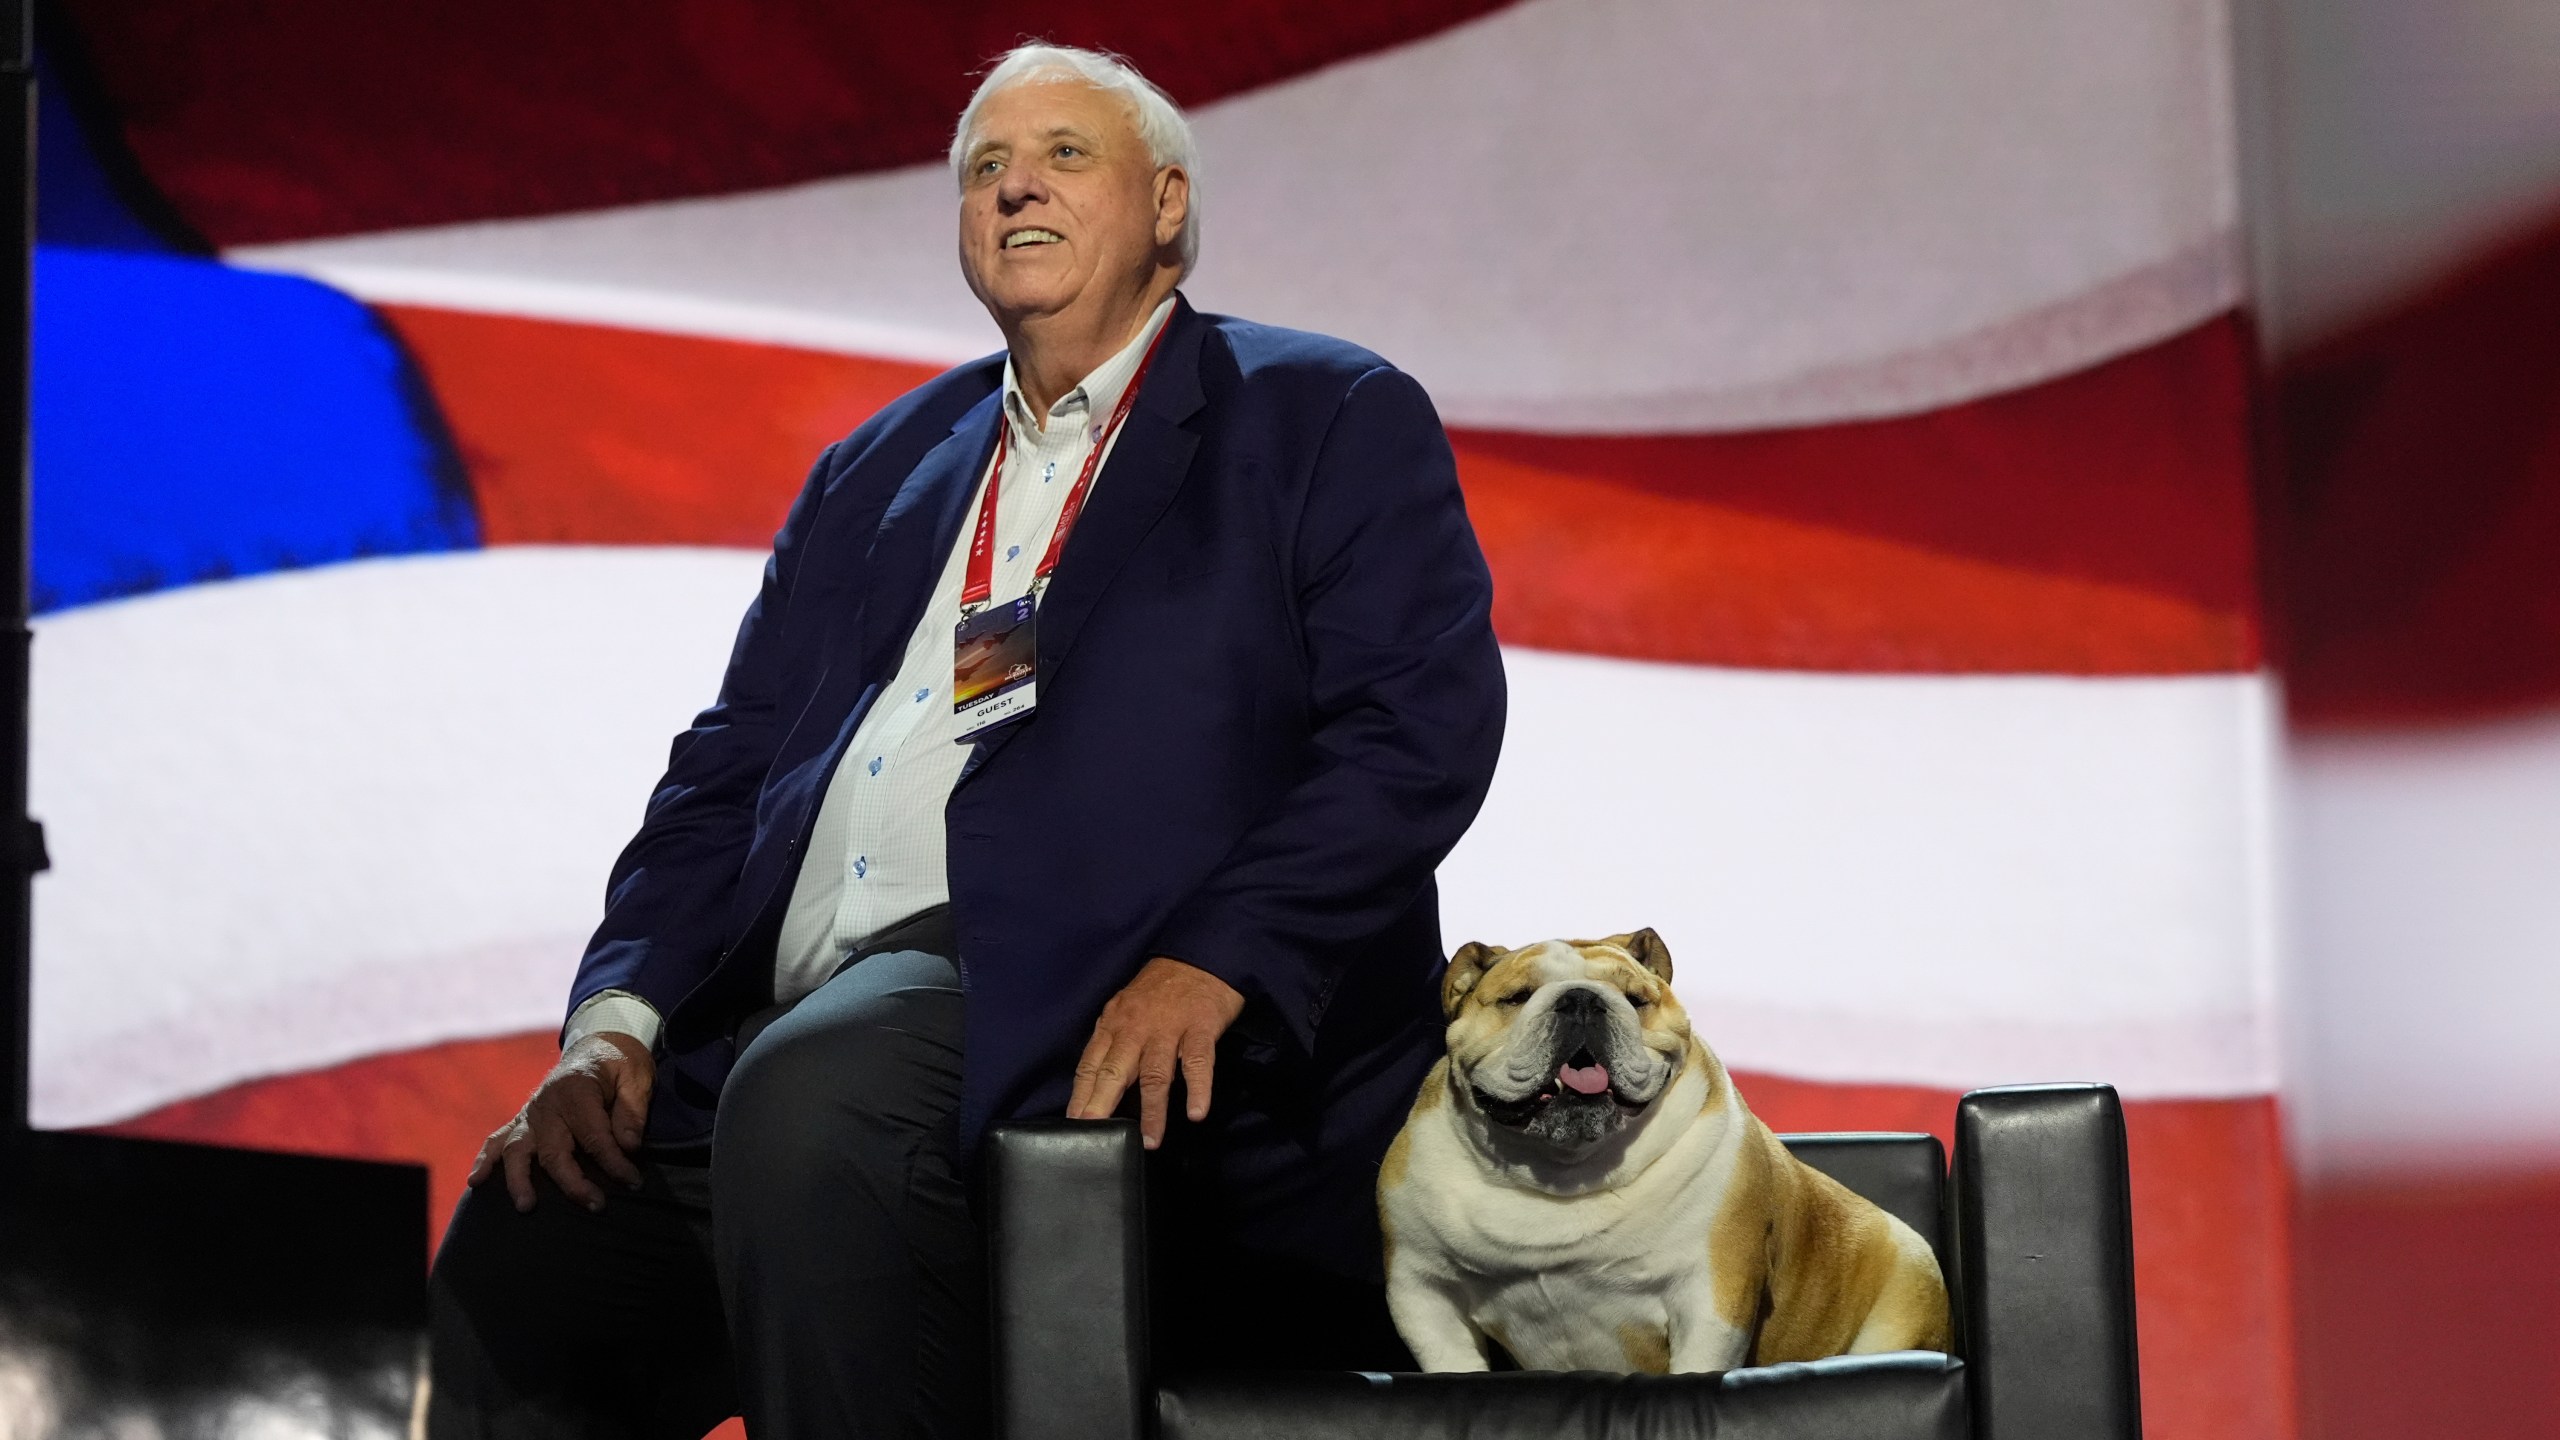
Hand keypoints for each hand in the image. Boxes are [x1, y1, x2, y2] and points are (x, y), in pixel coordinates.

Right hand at [468, 1031, 654, 1212]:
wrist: (597, 1045)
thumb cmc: (619, 1065)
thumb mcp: (636, 1078)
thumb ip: (632, 1112)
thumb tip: (628, 1146)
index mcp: (577, 1090)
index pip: (594, 1136)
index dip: (614, 1163)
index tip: (633, 1182)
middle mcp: (547, 1103)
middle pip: (554, 1150)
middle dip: (574, 1182)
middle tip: (596, 1205)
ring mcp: (530, 1113)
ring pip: (518, 1150)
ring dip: (520, 1179)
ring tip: (526, 1206)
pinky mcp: (521, 1120)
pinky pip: (497, 1140)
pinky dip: (485, 1160)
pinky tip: (476, 1181)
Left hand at [1067, 957, 1245, 1148]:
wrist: (1200, 957)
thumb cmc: (1161, 989)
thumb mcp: (1126, 1009)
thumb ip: (1114, 1042)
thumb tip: (1098, 1084)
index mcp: (1114, 1023)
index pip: (1091, 1063)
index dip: (1081, 1094)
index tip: (1074, 1123)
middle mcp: (1136, 1027)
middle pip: (1116, 1069)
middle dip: (1102, 1103)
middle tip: (1094, 1132)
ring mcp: (1169, 1028)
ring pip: (1155, 1073)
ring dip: (1152, 1109)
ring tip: (1149, 1140)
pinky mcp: (1200, 1028)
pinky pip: (1198, 1062)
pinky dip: (1198, 1089)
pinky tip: (1196, 1113)